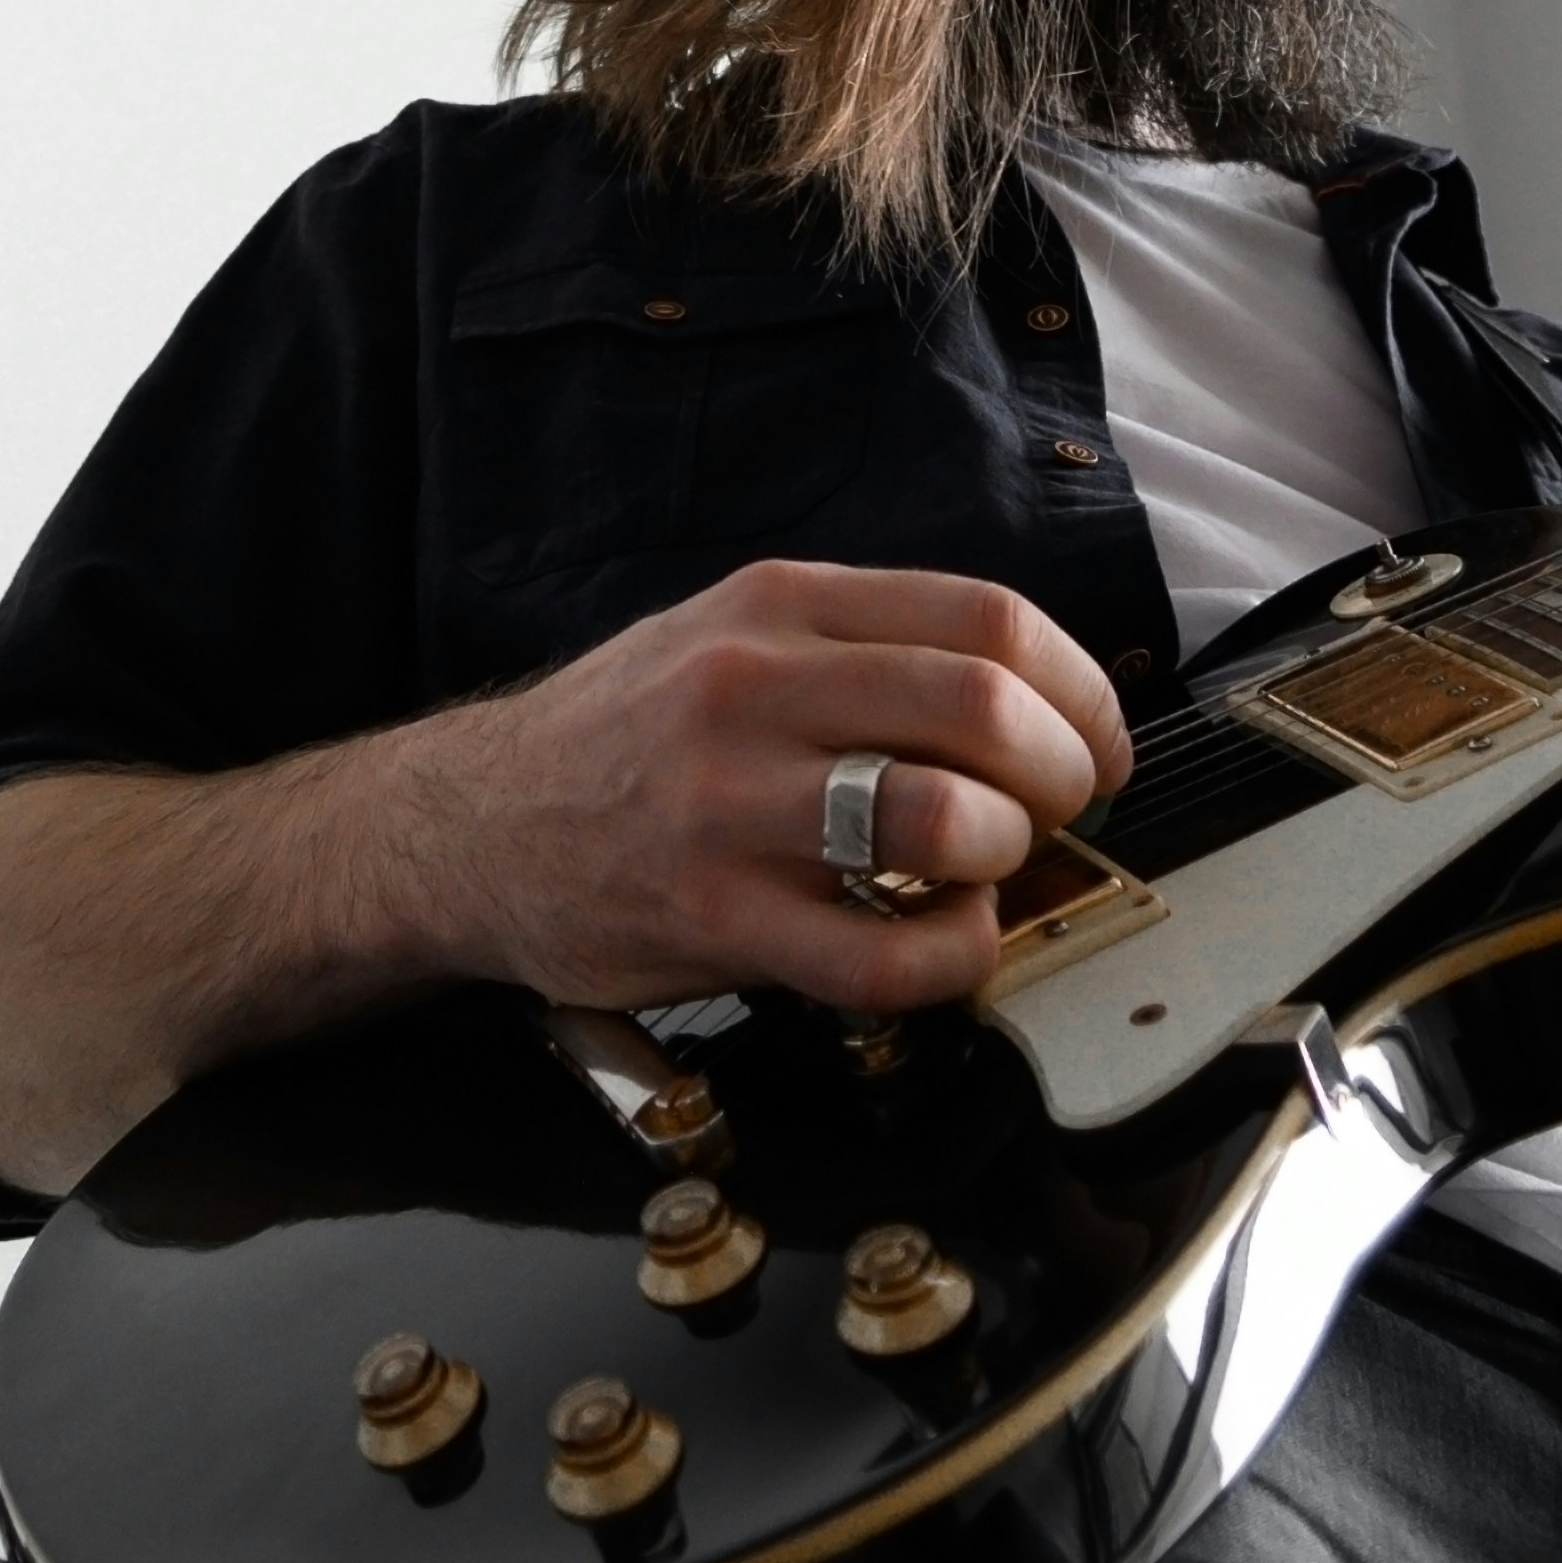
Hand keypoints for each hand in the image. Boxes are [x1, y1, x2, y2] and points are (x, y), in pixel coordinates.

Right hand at [360, 560, 1133, 1020]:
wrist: (467, 826)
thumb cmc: (627, 737)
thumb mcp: (730, 635)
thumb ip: (863, 648)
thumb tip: (1030, 700)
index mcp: (778, 606)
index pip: (988, 620)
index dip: (1080, 690)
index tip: (1094, 742)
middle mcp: (753, 688)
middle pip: (982, 708)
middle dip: (1062, 771)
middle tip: (1060, 810)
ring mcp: (728, 805)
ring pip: (941, 819)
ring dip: (1007, 855)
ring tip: (989, 869)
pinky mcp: (711, 918)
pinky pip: (883, 954)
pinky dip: (954, 956)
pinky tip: (944, 941)